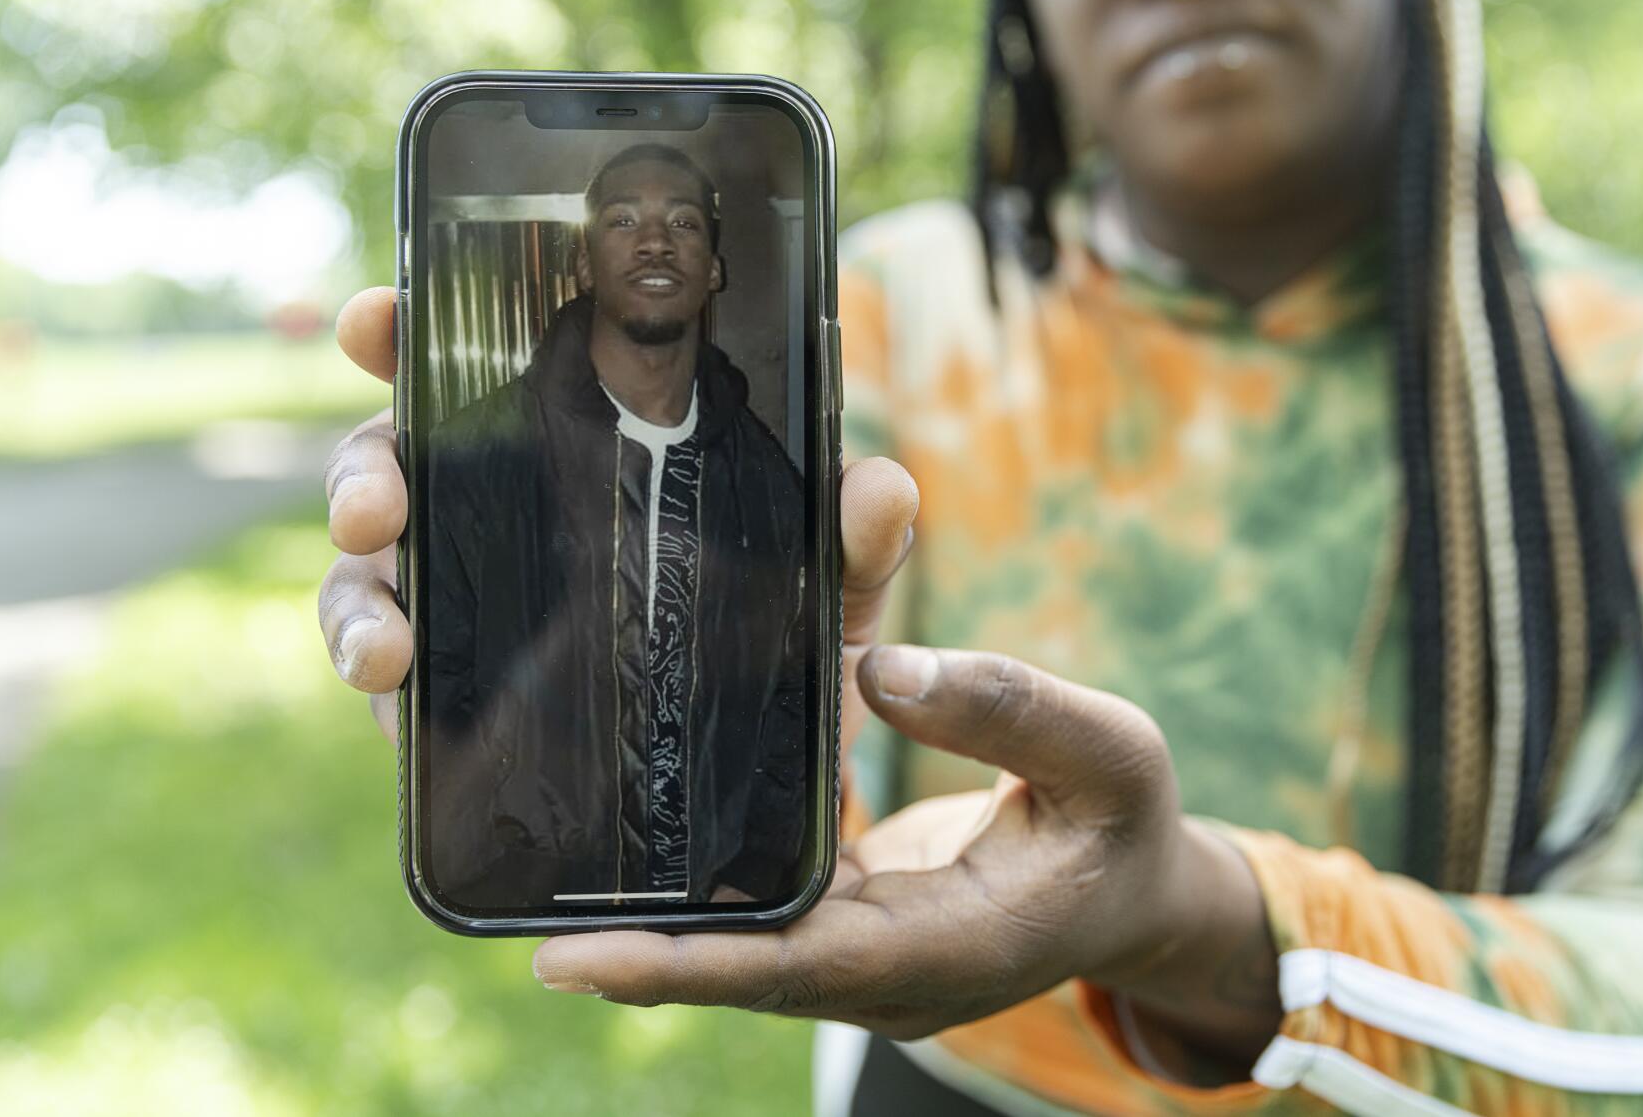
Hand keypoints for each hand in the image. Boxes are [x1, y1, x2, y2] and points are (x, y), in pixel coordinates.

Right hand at [315, 286, 918, 754]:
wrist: (764, 787)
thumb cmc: (785, 649)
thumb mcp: (829, 592)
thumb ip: (854, 540)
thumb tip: (879, 484)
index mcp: (580, 442)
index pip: (481, 362)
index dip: (415, 329)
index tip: (379, 321)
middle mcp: (506, 503)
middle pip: (397, 455)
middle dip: (363, 471)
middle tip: (373, 507)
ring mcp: (470, 593)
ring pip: (371, 569)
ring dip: (356, 599)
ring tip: (390, 649)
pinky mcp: (456, 688)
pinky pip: (392, 673)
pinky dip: (381, 684)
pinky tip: (398, 704)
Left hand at [530, 646, 1282, 1064]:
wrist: (1138, 896)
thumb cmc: (1127, 826)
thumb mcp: (1112, 752)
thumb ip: (1007, 706)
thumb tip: (880, 669)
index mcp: (950, 949)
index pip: (798, 970)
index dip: (683, 967)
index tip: (569, 962)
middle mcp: (886, 973)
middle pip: (734, 962)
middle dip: (626, 940)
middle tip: (503, 892)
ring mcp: (861, 958)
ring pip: (737, 936)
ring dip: (651, 909)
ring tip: (529, 862)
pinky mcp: (848, 923)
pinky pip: (763, 903)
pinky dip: (707, 869)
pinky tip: (637, 813)